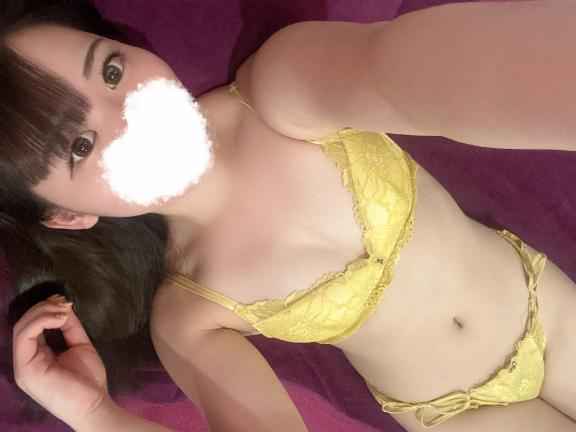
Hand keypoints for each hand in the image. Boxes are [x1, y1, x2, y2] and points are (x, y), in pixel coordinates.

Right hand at [12, 295, 110, 427]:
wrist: (94, 405)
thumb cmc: (88, 380)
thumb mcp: (79, 345)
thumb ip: (70, 328)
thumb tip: (64, 308)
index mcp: (36, 356)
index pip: (31, 326)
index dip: (45, 309)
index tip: (65, 301)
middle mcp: (25, 361)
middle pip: (23, 324)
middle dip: (43, 307)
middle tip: (64, 302)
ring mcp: (23, 366)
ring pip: (21, 328)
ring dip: (42, 312)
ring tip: (63, 310)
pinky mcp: (26, 369)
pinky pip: (25, 337)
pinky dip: (41, 321)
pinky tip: (60, 319)